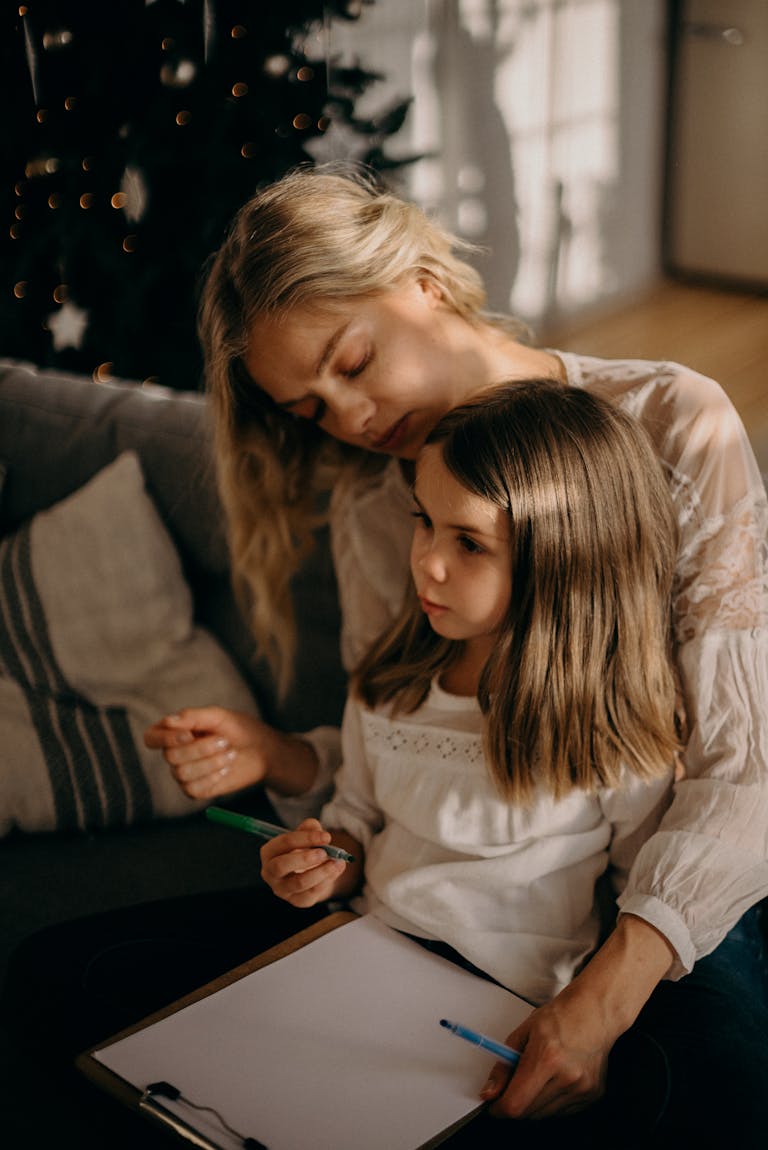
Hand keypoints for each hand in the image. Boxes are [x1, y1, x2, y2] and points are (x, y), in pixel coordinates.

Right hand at [143, 706, 317, 799]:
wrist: (262, 751)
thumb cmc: (239, 729)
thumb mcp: (219, 716)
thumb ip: (193, 716)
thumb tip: (168, 721)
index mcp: (176, 732)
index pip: (151, 738)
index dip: (164, 738)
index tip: (189, 734)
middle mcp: (175, 753)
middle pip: (170, 757)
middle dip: (200, 749)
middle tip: (224, 741)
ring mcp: (185, 773)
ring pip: (182, 773)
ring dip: (210, 762)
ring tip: (230, 754)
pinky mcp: (196, 789)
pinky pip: (193, 789)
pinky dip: (212, 777)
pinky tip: (225, 769)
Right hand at [260, 818, 349, 906]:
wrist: (310, 871)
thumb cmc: (304, 849)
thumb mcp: (306, 835)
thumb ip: (309, 828)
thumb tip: (315, 828)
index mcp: (269, 852)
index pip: (283, 843)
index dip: (306, 838)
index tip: (326, 836)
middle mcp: (270, 873)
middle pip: (281, 866)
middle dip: (304, 858)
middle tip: (324, 853)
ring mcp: (282, 889)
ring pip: (299, 883)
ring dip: (321, 871)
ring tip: (337, 862)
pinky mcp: (297, 901)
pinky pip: (312, 893)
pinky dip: (327, 880)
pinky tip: (337, 870)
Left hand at [479, 914, 674, 1120]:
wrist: (594, 1012)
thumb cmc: (560, 1016)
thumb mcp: (523, 1033)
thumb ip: (503, 1066)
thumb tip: (490, 1092)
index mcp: (547, 1058)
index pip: (516, 1104)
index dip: (499, 1108)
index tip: (494, 1103)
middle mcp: (567, 1077)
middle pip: (528, 1113)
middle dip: (515, 1102)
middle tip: (515, 1082)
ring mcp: (582, 1089)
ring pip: (544, 1115)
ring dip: (533, 1102)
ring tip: (539, 1074)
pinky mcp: (592, 1096)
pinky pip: (561, 1112)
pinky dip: (551, 1102)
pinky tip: (555, 1079)